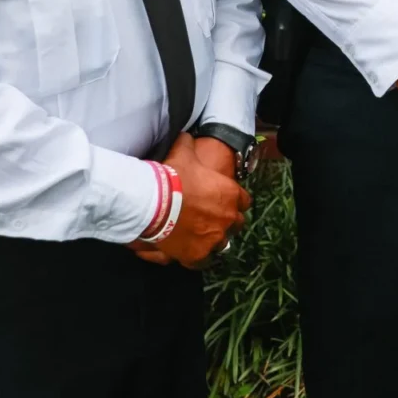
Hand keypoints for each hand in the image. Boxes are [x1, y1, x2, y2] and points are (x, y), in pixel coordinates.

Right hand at [148, 132, 251, 269]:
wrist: (152, 203)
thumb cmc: (171, 177)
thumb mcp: (182, 151)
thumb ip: (188, 144)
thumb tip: (186, 135)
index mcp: (231, 194)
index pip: (244, 201)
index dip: (234, 201)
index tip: (223, 201)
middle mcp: (228, 219)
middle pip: (236, 224)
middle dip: (226, 222)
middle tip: (210, 219)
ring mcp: (214, 240)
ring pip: (222, 244)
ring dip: (214, 240)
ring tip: (199, 237)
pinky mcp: (198, 256)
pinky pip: (204, 262)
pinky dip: (199, 258)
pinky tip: (190, 253)